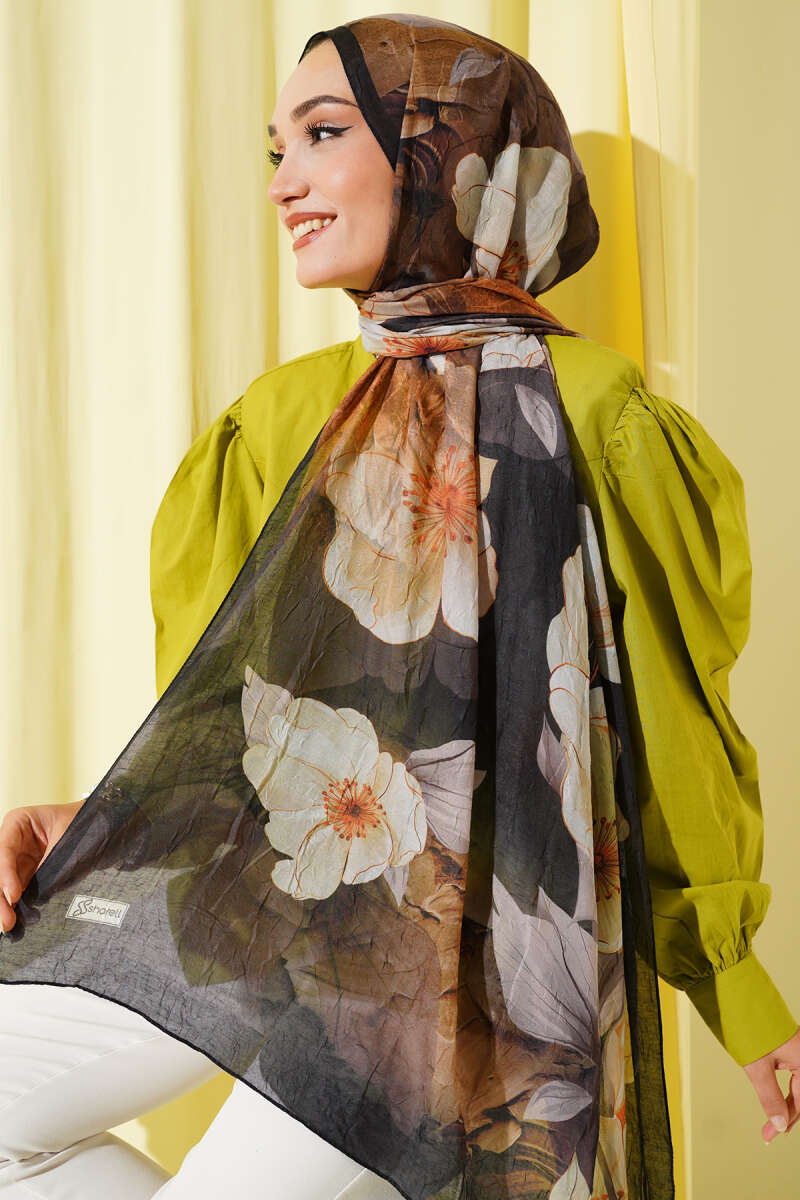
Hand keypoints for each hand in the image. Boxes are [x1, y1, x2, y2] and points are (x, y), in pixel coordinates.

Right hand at [0, 802, 82, 932]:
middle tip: (6, 920)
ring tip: (9, 924)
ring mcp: (19, 858)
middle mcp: (13, 840)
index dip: (5, 874)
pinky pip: (18, 889)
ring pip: (4, 883)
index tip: (13, 895)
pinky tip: (17, 919)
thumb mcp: (66, 840)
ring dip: (5, 904)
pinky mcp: (28, 872)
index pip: (4, 850)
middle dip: (1, 895)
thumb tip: (35, 896)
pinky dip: (17, 904)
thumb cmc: (84, 823)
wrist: (103, 824)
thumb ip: (49, 864)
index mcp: (19, 822)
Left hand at [743, 1026, 799, 1142]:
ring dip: (785, 1103)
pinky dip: (783, 1088)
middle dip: (787, 1114)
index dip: (788, 1121)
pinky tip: (778, 1099)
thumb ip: (770, 1097)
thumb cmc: (750, 1027)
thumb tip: (779, 1125)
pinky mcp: (788, 1045)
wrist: (738, 994)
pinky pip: (793, 1072)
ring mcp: (797, 1049)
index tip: (770, 1136)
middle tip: (769, 1133)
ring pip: (798, 1084)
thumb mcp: (757, 1066)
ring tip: (772, 1122)